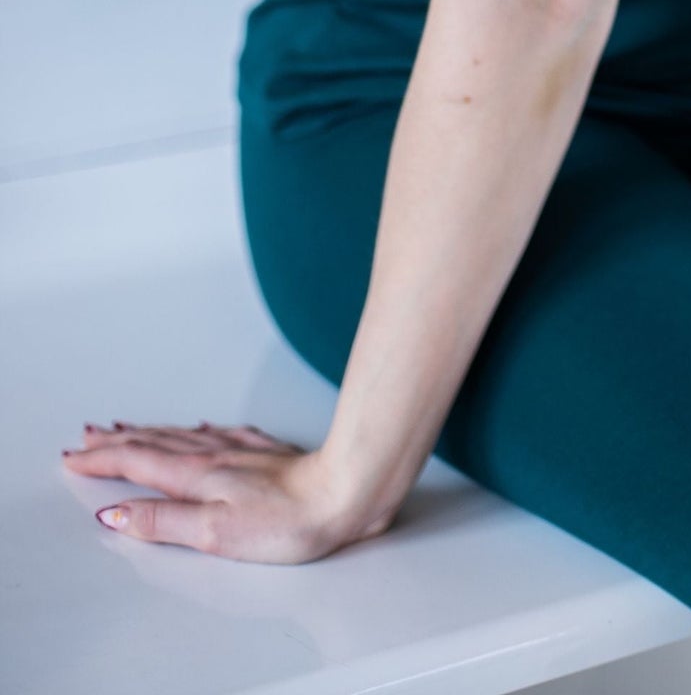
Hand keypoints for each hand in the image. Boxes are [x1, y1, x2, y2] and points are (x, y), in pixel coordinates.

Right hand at [60, 420, 390, 562]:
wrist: (346, 491)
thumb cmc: (287, 520)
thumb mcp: (214, 533)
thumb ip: (162, 522)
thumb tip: (115, 514)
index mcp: (197, 476)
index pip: (138, 463)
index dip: (103, 460)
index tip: (74, 456)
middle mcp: (216, 456)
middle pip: (155, 443)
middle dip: (118, 440)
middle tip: (89, 434)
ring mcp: (243, 451)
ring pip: (184, 435)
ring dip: (150, 432)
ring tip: (128, 427)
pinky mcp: (268, 454)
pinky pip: (222, 434)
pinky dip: (199, 431)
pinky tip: (203, 427)